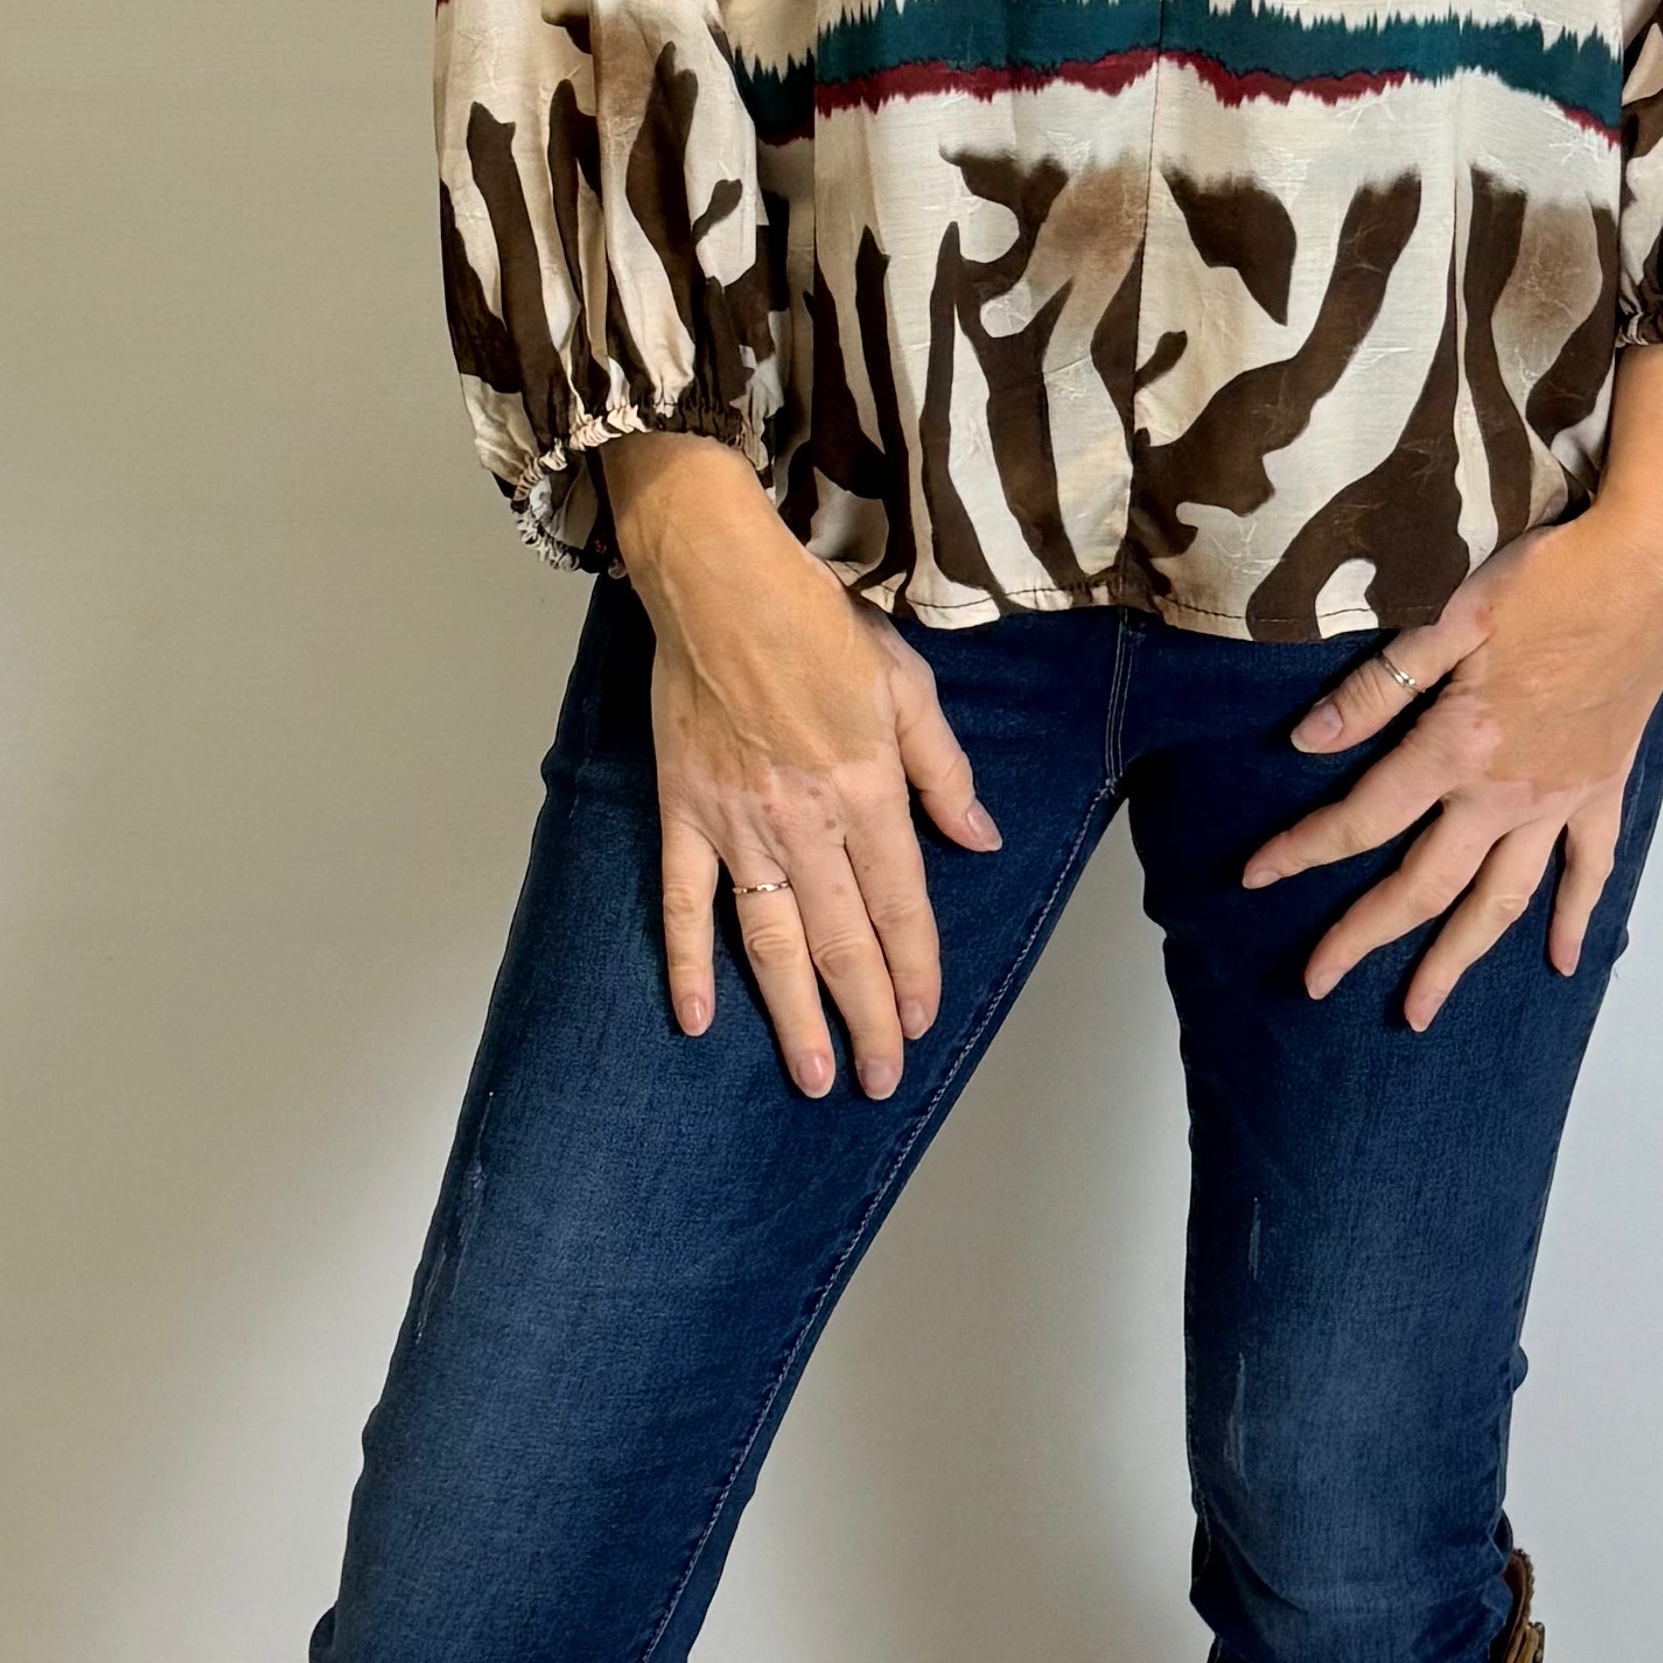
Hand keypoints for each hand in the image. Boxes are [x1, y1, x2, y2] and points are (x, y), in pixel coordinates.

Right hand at [603, 432, 1000, 1101]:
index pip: (900, 904)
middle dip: (864, 1017)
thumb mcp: (908, 685)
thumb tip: (980, 840)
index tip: (920, 1022)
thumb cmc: (819, 624)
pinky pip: (683, 901)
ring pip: (769, 939)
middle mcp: (804, 821)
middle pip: (840, 940)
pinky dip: (687, 961)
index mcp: (867, 790)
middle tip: (876, 1080)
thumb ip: (943, 772)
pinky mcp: (682, 812)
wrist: (720, 582)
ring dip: (791, 1013)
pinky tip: (699, 1017)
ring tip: (810, 1074)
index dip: (913, 970)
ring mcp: (736, 823)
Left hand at [1241, 348, 1662, 1022]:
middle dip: (1366, 938)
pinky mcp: (1603, 787)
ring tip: (1421, 1010)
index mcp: (1459, 748)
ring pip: (1502, 899)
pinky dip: (1576, 917)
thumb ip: (1378, 689)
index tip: (1255, 878)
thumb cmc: (1549, 577)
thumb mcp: (1449, 618)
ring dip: (1459, 958)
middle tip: (1317, 984)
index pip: (1364, 818)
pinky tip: (1564, 962)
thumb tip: (1308, 741)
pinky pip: (1590, 868)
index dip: (1302, 851)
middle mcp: (1507, 792)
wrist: (1653, 569)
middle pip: (1425, 885)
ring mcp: (1561, 799)